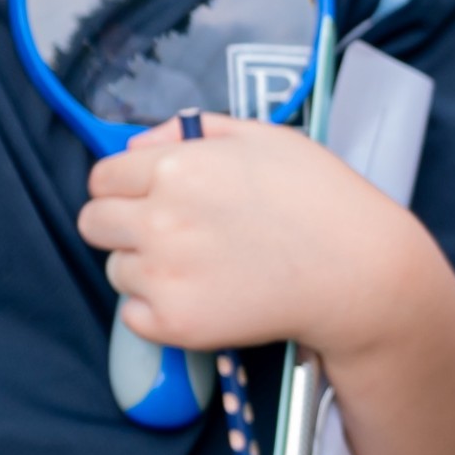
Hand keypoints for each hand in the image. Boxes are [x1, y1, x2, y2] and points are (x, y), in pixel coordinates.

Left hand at [76, 114, 440, 361]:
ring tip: (200, 266)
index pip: (101, 177)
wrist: (361, 275)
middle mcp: (159, 218)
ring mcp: (164, 274)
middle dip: (121, 224)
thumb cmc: (319, 200)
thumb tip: (135, 144)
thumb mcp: (262, 137)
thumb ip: (190, 130)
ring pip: (115, 269)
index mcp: (174, 167)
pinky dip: (156, 311)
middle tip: (168, 232)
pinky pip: (131, 316)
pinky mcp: (174, 323)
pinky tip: (202, 297)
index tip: (147, 196)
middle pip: (93, 222)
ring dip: (144, 268)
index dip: (123, 186)